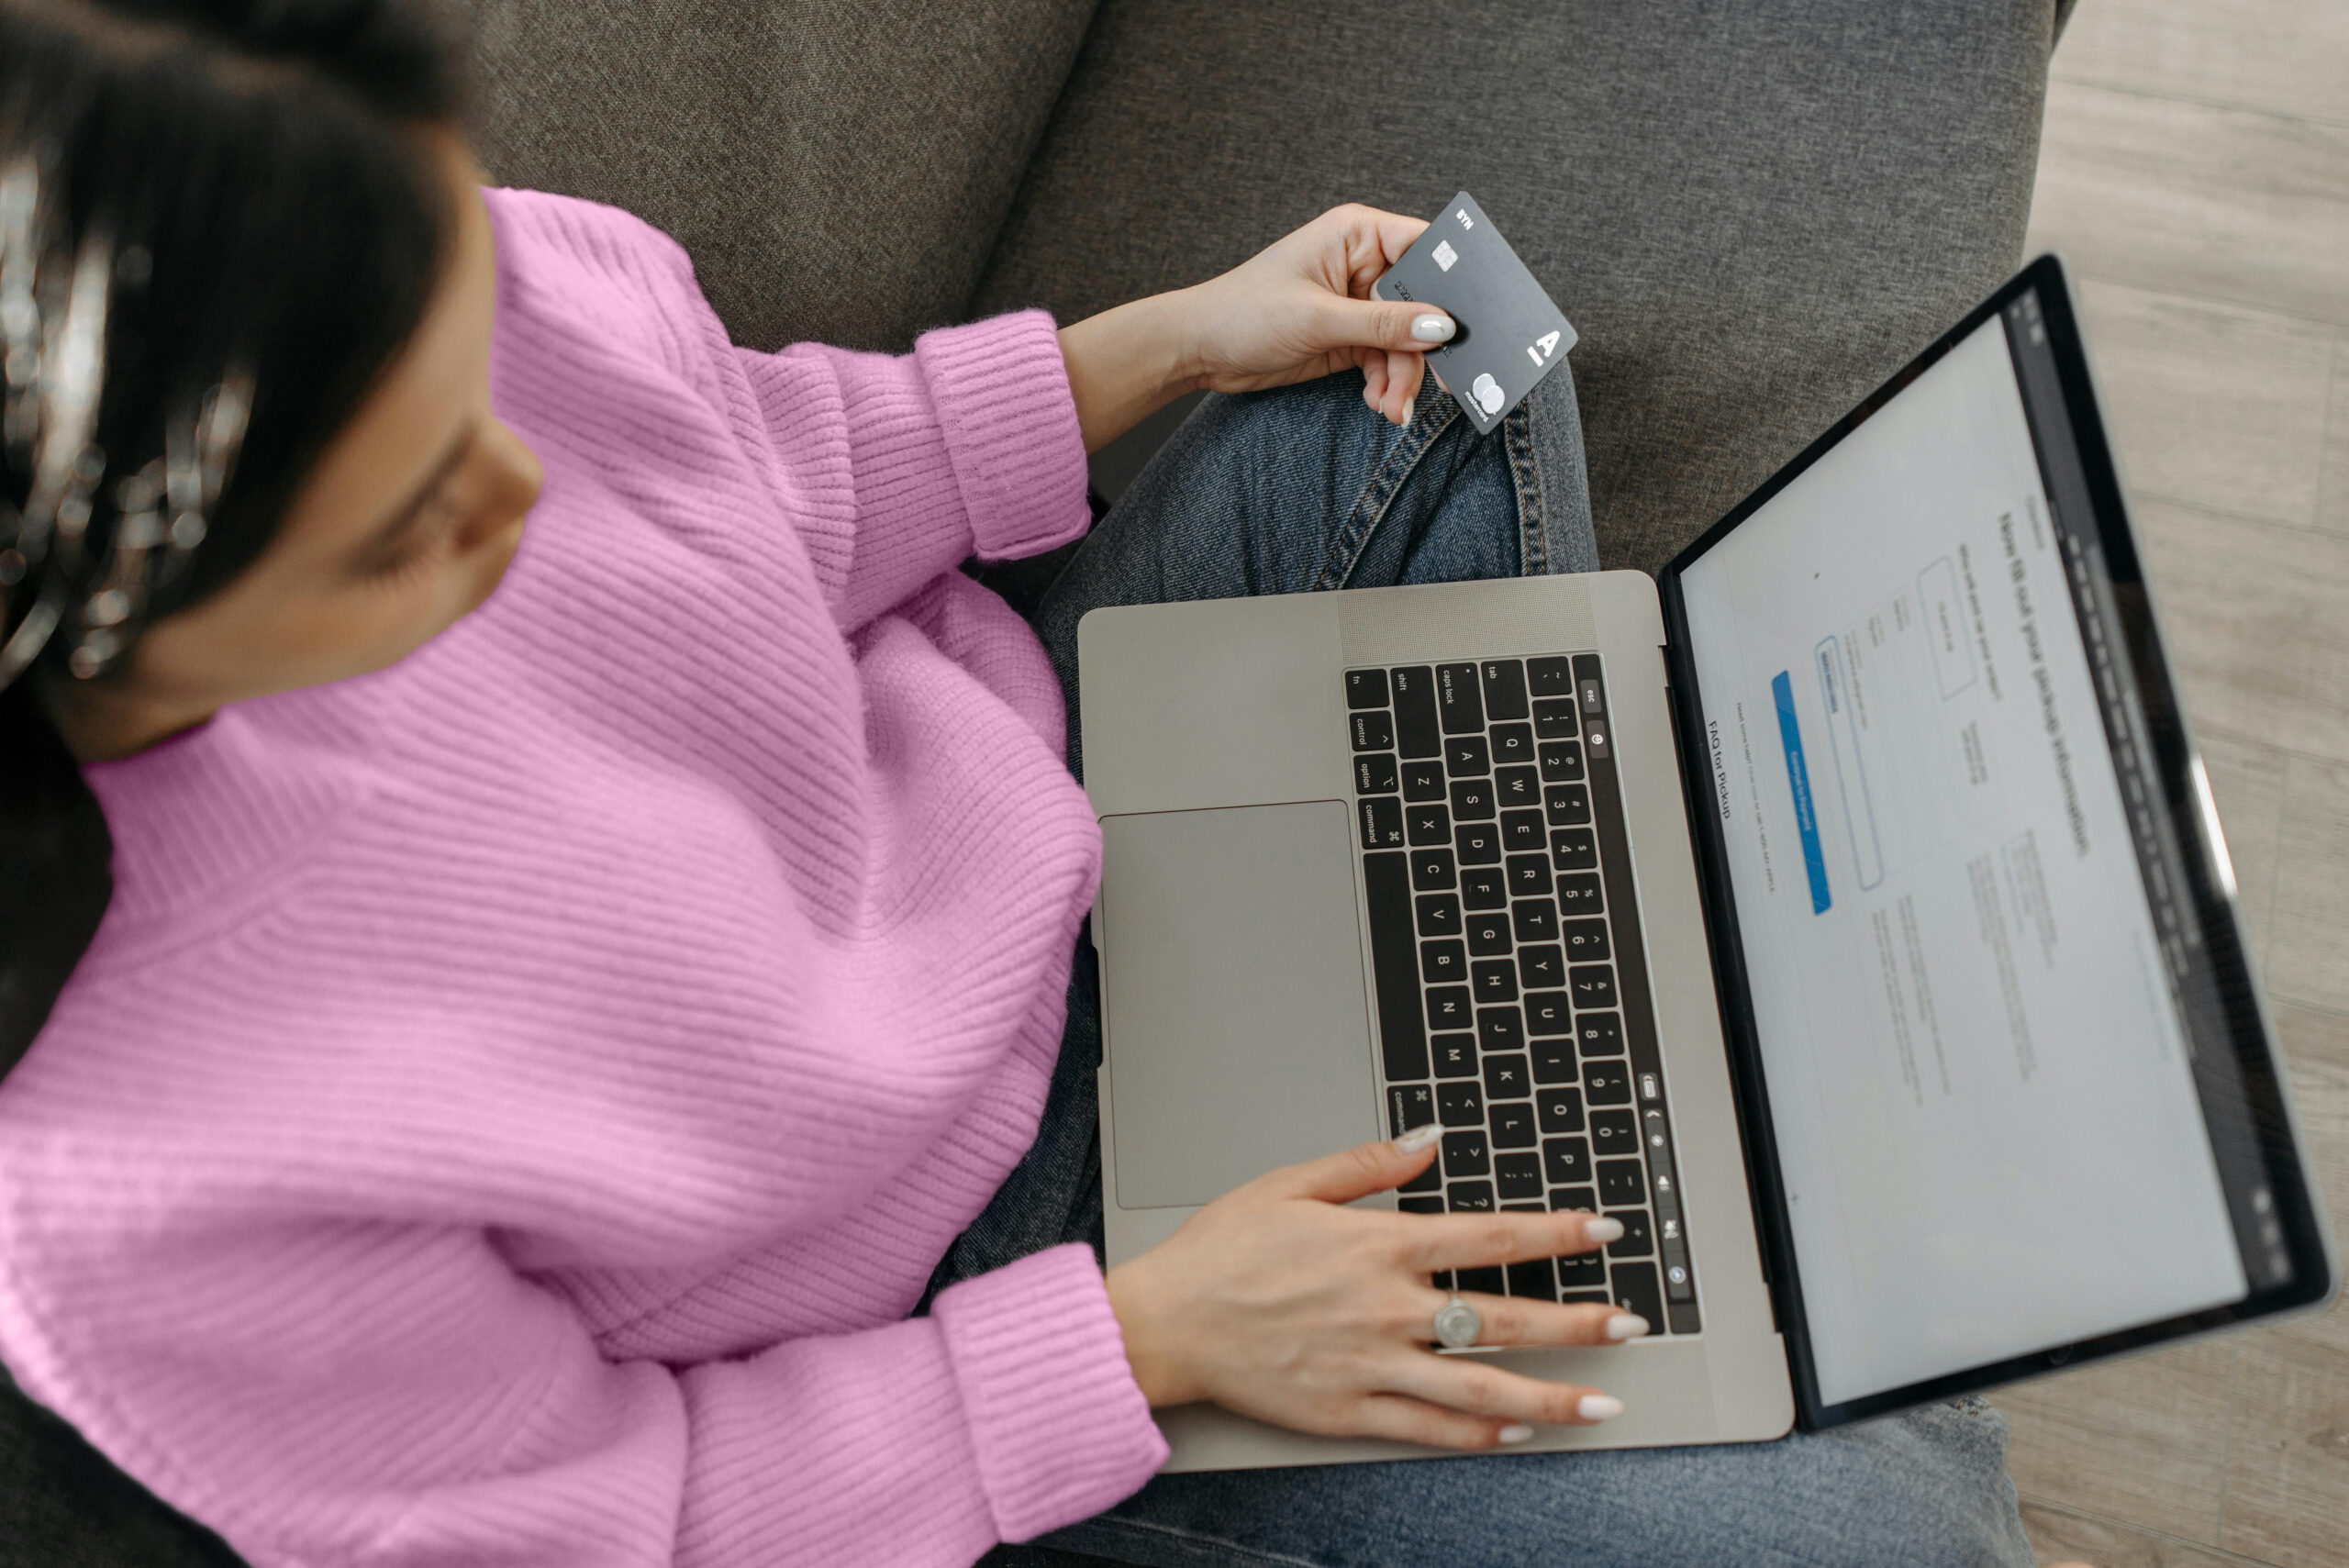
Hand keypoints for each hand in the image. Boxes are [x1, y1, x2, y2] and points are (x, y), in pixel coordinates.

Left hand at [1056, 205, 1454, 451]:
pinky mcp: (1349, 338)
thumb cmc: (1243, 312)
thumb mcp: (1318, 319)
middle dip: (1422, 349)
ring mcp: (1358, 304)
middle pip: (1421, 305)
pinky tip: (1378, 403)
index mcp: (1358, 235)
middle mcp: (1364, 265)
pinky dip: (1386, 385)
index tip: (1469, 320)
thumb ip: (1383, 324)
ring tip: (1391, 407)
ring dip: (1403, 378)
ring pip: (1406, 342)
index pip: (1425, 248)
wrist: (1199, 350)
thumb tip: (1440, 326)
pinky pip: (1386, 362)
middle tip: (1427, 384)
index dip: (1451, 282)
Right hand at [1105, 1127, 1645, 1449]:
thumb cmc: (1219, 1252)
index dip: (1557, 1232)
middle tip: (1630, 1324)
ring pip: (1480, 1386)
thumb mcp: (1290, 1183)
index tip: (1604, 1230)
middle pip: (1502, 1317)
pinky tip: (1518, 1432)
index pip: (1491, 1236)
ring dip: (1549, 1393)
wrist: (1163, 1322)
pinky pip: (1429, 1428)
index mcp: (1377, 1245)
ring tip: (1602, 1401)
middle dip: (1577, 1321)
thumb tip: (1428, 1139)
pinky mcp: (1348, 1410)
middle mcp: (1385, 1308)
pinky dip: (1479, 1434)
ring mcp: (1370, 1365)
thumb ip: (1368, 1164)